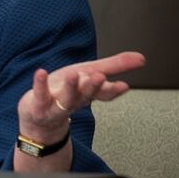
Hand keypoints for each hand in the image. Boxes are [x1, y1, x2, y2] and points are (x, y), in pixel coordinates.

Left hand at [18, 51, 145, 141]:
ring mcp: (56, 104)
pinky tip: (41, 72)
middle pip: (86, 95)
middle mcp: (74, 100)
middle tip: (100, 77)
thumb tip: (141, 58)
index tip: (124, 86)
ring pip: (66, 98)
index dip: (112, 90)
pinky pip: (39, 94)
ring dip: (71, 86)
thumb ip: (113, 66)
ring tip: (75, 75)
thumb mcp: (89, 74)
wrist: (39, 118)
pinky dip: (40, 83)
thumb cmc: (64, 92)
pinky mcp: (38, 103)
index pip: (103, 93)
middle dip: (94, 87)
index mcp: (87, 93)